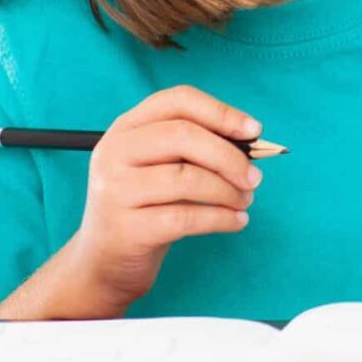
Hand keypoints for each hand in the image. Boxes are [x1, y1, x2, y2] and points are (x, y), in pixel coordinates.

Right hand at [52, 85, 262, 313]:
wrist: (106, 260)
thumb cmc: (149, 204)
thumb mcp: (164, 166)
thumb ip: (199, 147)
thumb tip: (253, 141)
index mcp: (126, 128)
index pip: (177, 101)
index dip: (221, 112)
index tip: (255, 131)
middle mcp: (114, 152)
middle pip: (184, 136)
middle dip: (230, 156)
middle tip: (255, 177)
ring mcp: (114, 190)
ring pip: (187, 178)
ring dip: (229, 191)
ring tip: (245, 201)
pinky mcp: (125, 228)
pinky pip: (186, 217)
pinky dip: (222, 218)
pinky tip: (237, 221)